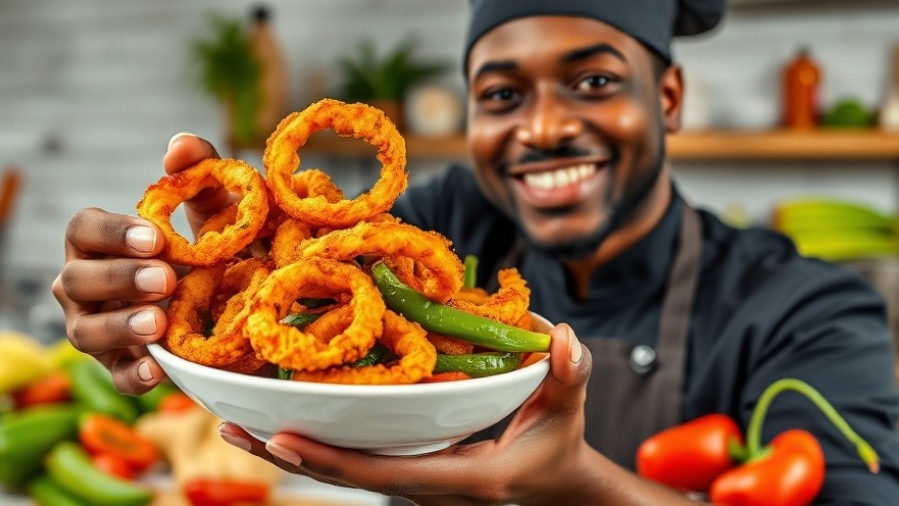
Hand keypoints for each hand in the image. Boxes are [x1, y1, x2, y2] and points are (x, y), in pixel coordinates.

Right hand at [52, 133, 229, 393]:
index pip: (82, 230)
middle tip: (166, 279)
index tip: (155, 236)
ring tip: (157, 323)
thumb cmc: (208, 246)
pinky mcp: (121, 366)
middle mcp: (86, 285)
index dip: (112, 233)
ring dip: (120, 326)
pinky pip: (116, 376)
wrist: (235, 302)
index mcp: (99, 242)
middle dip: (120, 279)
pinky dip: (133, 376)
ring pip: (85, 332)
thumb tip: (179, 146)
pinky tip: (158, 372)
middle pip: (78, 281)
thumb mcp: (213, 207)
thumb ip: (198, 170)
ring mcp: (97, 329)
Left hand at [219, 324, 595, 505]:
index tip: (280, 438)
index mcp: (456, 477)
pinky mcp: (405, 466)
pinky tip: (279, 421)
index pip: (383, 473)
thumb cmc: (556, 445)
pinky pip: (350, 457)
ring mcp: (409, 477)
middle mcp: (422, 484)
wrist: (550, 482)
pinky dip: (312, 442)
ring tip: (235, 424)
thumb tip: (561, 336)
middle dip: (286, 455)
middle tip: (231, 425)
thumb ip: (570, 374)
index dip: (330, 459)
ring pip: (339, 468)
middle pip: (342, 474)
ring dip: (287, 449)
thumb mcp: (566, 410)